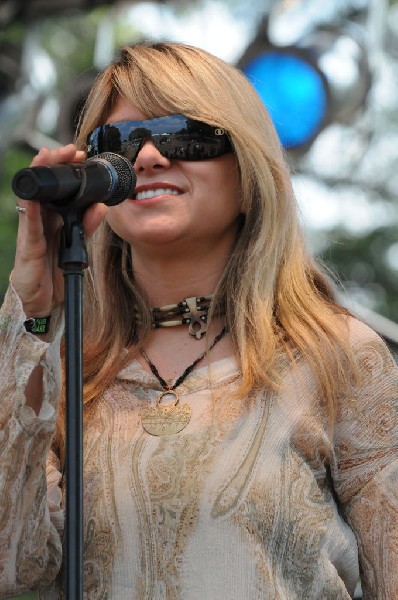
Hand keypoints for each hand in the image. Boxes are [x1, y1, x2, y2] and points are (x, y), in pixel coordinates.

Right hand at [11, 144, 108, 316]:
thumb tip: (101, 206)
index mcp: (52, 218)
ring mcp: (31, 231)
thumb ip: (87, 225)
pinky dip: (32, 209)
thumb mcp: (77, 244)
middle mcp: (40, 220)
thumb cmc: (55, 269)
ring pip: (33, 197)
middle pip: (43, 185)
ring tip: (47, 157)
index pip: (58, 187)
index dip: (66, 169)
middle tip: (67, 149)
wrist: (44, 300)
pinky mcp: (28, 247)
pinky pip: (29, 225)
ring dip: (39, 175)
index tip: (79, 154)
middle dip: (53, 163)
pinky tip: (35, 197)